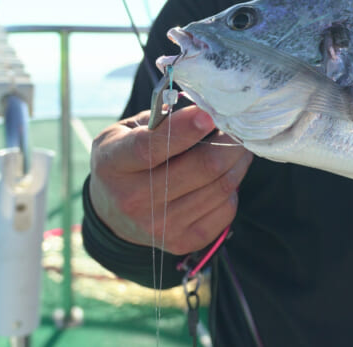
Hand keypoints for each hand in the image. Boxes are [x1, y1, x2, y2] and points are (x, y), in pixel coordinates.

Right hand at [88, 106, 252, 255]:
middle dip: (229, 141)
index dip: (185, 129)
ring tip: (239, 146)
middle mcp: (132, 199)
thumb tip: (204, 110)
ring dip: (238, 162)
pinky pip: (225, 210)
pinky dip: (233, 187)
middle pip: (200, 168)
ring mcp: (158, 225)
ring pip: (219, 187)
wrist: (113, 213)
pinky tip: (226, 175)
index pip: (151, 147)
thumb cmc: (126, 160)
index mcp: (114, 163)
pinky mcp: (180, 241)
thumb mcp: (126, 132)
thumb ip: (159, 120)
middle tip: (239, 126)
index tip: (210, 114)